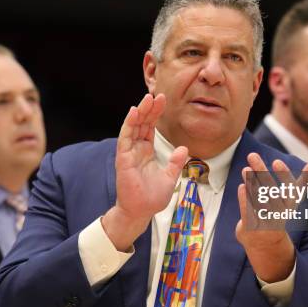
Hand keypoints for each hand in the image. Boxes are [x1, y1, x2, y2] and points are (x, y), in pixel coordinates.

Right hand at [102, 94, 187, 250]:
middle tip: (158, 94)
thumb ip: (175, 162)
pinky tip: (134, 113)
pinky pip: (126, 138)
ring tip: (147, 99)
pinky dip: (129, 124)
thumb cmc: (151, 197)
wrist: (141, 212)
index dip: (156, 113)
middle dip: (150, 108)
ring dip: (140, 112)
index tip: (164, 100)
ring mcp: (129, 153)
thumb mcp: (170, 177)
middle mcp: (136, 149)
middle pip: (142, 123)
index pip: (150, 127)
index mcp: (146, 152)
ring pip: (133, 127)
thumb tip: (184, 148)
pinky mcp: (123, 159)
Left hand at [235, 153, 307, 282]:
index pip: (289, 189)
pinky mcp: (251, 228)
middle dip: (261, 172)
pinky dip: (245, 200)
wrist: (267, 245)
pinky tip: (242, 186)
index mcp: (289, 205)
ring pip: (258, 201)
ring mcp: (265, 222)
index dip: (283, 176)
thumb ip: (305, 179)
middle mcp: (279, 214)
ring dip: (251, 184)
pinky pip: (248, 213)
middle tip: (252, 155)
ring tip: (245, 169)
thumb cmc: (279, 213)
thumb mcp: (292, 197)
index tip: (276, 161)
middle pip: (270, 190)